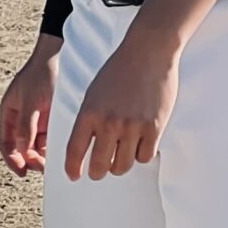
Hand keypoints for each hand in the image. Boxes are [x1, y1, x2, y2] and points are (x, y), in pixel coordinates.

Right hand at [0, 37, 61, 176]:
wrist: (60, 55)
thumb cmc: (42, 74)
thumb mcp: (31, 101)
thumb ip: (25, 126)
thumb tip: (21, 150)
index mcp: (9, 113)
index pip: (6, 143)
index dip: (11, 159)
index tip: (22, 171)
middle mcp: (21, 118)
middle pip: (21, 147)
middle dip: (29, 160)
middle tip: (42, 167)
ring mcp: (36, 118)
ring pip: (36, 146)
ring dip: (41, 156)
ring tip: (51, 162)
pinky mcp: (51, 117)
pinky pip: (49, 138)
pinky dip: (52, 147)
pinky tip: (59, 152)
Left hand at [58, 31, 179, 181]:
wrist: (148, 51)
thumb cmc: (120, 70)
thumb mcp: (94, 93)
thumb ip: (90, 119)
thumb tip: (88, 147)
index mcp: (89, 113)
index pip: (75, 152)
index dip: (73, 169)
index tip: (74, 175)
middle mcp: (109, 123)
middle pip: (100, 167)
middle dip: (98, 172)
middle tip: (100, 170)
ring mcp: (132, 126)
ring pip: (123, 166)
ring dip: (121, 165)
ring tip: (122, 156)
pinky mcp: (154, 127)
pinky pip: (145, 156)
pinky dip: (142, 154)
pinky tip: (141, 144)